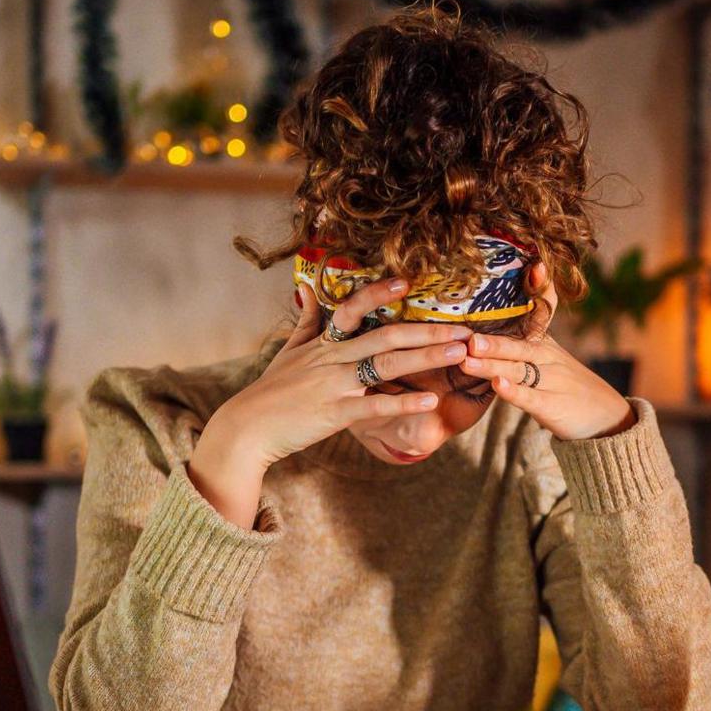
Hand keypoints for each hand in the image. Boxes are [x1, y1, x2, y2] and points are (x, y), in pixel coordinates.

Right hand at [188, 276, 472, 526]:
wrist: (247, 428)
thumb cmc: (271, 392)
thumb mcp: (288, 352)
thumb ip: (305, 321)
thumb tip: (304, 288)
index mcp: (323, 343)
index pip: (352, 309)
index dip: (379, 293)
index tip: (408, 283)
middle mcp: (331, 359)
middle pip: (384, 336)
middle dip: (426, 331)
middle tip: (464, 328)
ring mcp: (334, 385)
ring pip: (385, 365)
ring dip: (425, 357)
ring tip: (458, 352)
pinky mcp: (335, 414)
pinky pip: (375, 406)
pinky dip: (403, 402)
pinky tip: (430, 401)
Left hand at [457, 267, 634, 441]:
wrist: (607, 417)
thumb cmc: (568, 385)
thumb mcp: (549, 357)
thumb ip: (525, 339)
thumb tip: (502, 311)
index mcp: (545, 343)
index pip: (542, 311)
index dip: (540, 289)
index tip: (533, 266)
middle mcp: (548, 357)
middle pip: (520, 345)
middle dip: (494, 340)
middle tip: (468, 335)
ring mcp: (551, 381)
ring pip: (518, 370)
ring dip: (493, 364)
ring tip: (469, 358)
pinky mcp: (551, 406)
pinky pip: (530, 398)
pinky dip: (514, 392)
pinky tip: (498, 386)